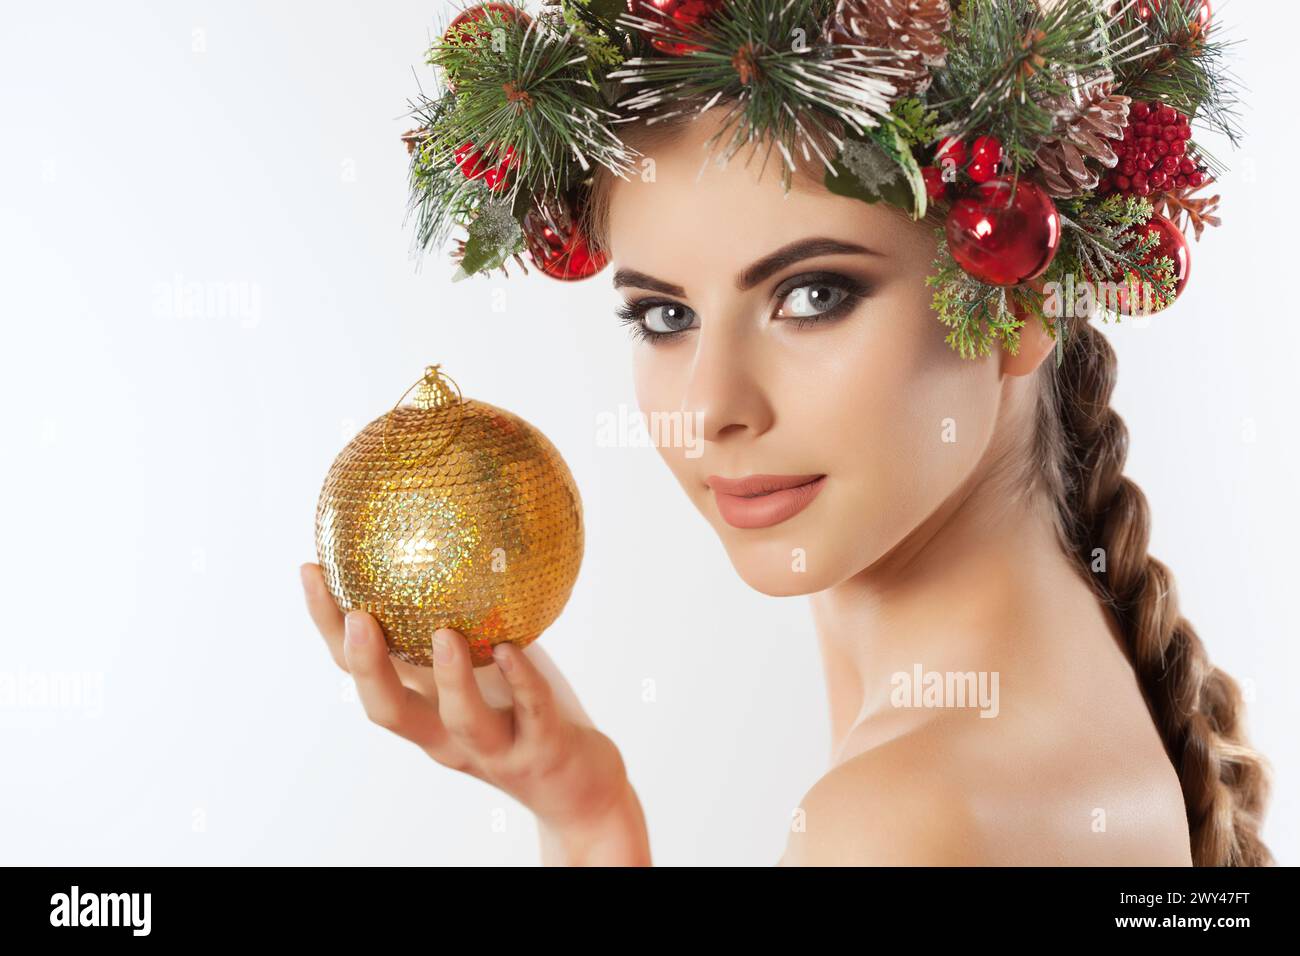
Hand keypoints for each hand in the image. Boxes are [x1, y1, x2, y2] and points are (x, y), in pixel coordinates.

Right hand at [300, 562, 649, 863]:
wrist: (575, 785)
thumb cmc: (523, 709)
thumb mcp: (482, 662)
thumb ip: (460, 619)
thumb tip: (443, 536)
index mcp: (422, 708)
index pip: (358, 670)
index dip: (328, 626)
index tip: (312, 569)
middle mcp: (446, 734)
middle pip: (390, 709)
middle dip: (366, 666)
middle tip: (356, 616)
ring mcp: (493, 747)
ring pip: (462, 720)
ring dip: (450, 678)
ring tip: (444, 633)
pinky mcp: (540, 750)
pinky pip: (532, 712)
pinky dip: (521, 680)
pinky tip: (512, 648)